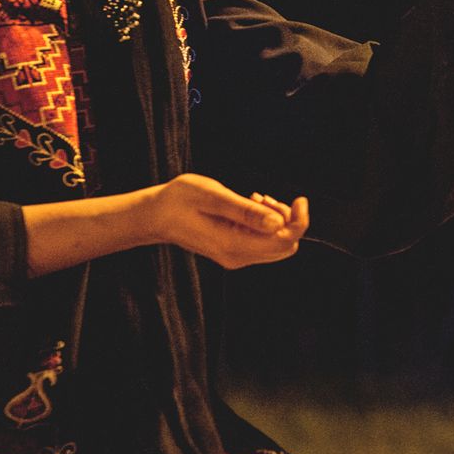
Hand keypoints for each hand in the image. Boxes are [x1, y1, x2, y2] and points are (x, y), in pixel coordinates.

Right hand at [145, 173, 309, 268]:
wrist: (154, 216)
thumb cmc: (178, 201)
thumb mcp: (212, 196)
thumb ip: (245, 211)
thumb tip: (278, 222)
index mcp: (234, 245)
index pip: (285, 241)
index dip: (299, 220)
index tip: (299, 198)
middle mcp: (238, 257)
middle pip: (285, 245)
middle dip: (287, 219)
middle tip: (265, 198)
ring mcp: (236, 256)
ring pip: (276, 244)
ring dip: (275, 219)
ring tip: (253, 198)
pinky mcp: (233, 251)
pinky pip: (262, 241)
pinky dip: (264, 222)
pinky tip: (249, 204)